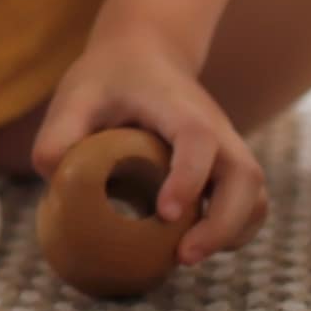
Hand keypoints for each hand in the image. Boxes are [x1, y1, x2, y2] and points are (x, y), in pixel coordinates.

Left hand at [31, 24, 267, 266]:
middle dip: (222, 224)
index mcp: (178, 107)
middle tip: (183, 256)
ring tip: (186, 257)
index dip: (188, 177)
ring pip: (254, 195)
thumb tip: (55, 182)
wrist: (146, 53)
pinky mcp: (226, 166)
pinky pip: (248, 203)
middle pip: (245, 177)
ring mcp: (226, 148)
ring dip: (231, 232)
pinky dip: (232, 230)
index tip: (166, 212)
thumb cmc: (108, 78)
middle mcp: (215, 128)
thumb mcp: (76, 96)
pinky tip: (193, 245)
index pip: (198, 140)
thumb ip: (58, 135)